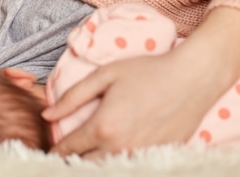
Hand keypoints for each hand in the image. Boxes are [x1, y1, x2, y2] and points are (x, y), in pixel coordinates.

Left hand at [43, 50, 213, 159]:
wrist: (192, 79)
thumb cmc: (147, 72)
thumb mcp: (104, 76)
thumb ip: (72, 97)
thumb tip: (47, 115)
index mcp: (103, 127)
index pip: (69, 149)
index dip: (56, 150)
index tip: (51, 150)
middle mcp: (120, 148)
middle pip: (85, 167)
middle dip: (73, 161)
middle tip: (67, 154)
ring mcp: (141, 156)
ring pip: (107, 170)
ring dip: (94, 165)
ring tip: (87, 155)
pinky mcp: (158, 158)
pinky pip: (131, 168)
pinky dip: (117, 165)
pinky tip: (113, 155)